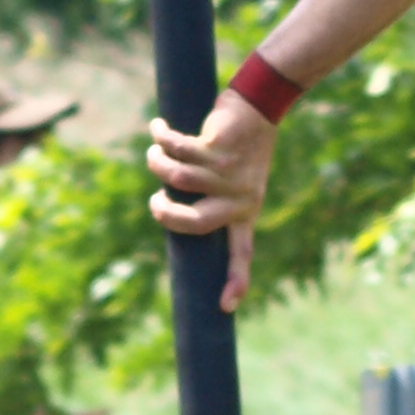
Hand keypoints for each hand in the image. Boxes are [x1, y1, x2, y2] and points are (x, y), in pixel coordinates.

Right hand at [147, 87, 274, 310]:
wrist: (260, 106)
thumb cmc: (242, 149)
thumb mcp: (237, 181)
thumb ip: (213, 200)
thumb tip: (169, 215)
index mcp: (245, 211)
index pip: (243, 253)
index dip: (236, 280)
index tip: (226, 307)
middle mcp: (239, 198)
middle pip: (193, 224)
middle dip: (165, 215)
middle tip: (156, 203)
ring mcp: (228, 174)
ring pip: (176, 179)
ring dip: (157, 163)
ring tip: (155, 153)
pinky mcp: (216, 148)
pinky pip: (176, 149)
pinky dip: (161, 138)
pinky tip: (158, 128)